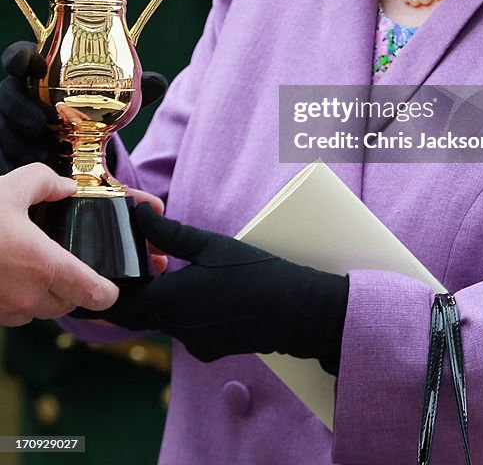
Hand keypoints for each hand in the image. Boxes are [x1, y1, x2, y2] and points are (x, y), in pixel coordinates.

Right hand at [0, 41, 168, 173]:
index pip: (19, 56)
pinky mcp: (8, 144)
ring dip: (16, 140)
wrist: (77, 142)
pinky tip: (29, 174)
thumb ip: (135, 89)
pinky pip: (3, 153)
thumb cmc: (91, 109)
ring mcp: (10, 120)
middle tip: (39, 126)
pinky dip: (14, 163)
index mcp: (38, 71)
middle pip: (7, 94)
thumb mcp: (113, 99)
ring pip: (3, 127)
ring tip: (40, 155)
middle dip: (17, 109)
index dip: (17, 58)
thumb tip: (158, 83)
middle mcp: (19, 93)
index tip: (24, 64)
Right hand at [0, 164, 118, 324]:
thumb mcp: (12, 187)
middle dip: (74, 291)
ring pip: (37, 313)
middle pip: (66, 305)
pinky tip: (10, 277)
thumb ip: (45, 183)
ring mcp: (2, 310)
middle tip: (73, 270)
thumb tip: (64, 188)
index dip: (106, 293)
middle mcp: (27, 296)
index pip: (91, 292)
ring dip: (44, 298)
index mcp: (45, 266)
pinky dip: (18, 301)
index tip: (110, 290)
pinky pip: (11, 315)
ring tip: (39, 272)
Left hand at [94, 204, 348, 373]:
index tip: (102, 266)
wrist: (297, 312)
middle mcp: (176, 329)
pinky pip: (181, 329)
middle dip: (127, 292)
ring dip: (155, 299)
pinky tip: (197, 289)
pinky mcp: (209, 349)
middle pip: (134, 315)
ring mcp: (193, 343)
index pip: (118, 302)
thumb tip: (138, 215)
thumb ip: (169, 234)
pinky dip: (178, 310)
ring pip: (159, 321)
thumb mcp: (211, 245)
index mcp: (170, 302)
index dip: (106, 285)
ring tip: (163, 268)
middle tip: (130, 264)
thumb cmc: (255, 273)